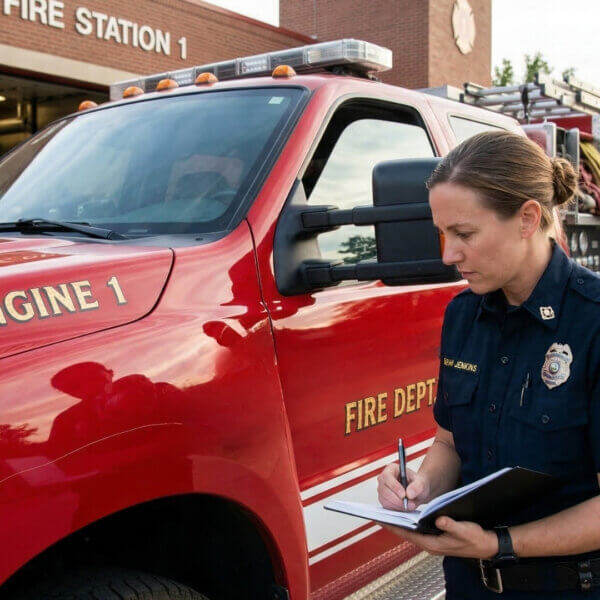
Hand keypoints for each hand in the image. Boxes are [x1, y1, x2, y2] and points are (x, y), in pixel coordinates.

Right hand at [377, 463, 429, 511]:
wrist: (417, 492)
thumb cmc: (417, 484)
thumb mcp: (421, 482)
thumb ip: (417, 486)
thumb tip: (409, 493)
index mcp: (391, 469)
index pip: (387, 477)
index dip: (394, 487)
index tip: (404, 495)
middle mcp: (383, 479)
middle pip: (384, 490)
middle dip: (398, 499)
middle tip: (410, 504)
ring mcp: (382, 489)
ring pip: (385, 499)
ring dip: (398, 505)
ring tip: (410, 505)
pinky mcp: (383, 499)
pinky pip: (386, 506)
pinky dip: (396, 508)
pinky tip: (405, 507)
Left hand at [383, 517, 497, 558]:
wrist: (486, 545)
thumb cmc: (475, 538)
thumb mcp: (464, 530)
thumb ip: (451, 525)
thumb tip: (439, 519)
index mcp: (433, 544)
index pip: (408, 534)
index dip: (393, 527)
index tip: (380, 520)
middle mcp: (430, 544)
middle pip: (406, 533)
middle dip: (393, 524)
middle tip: (378, 515)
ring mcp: (433, 541)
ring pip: (411, 532)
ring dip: (400, 524)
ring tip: (388, 513)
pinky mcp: (436, 538)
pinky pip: (418, 531)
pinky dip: (410, 523)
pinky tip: (406, 516)